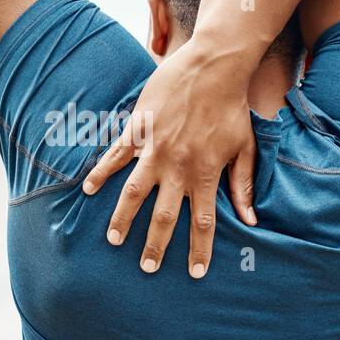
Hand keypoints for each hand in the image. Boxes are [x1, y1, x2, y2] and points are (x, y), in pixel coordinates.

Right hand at [81, 39, 258, 278]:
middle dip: (155, 246)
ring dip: (122, 218)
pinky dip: (101, 173)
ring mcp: (155, 150)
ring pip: (134, 193)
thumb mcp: (245, 147)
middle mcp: (178, 167)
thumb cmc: (232, 107)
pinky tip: (88, 189)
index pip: (202, 222)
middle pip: (164, 217)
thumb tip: (251, 219)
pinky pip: (115, 157)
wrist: (213, 66)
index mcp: (205, 174)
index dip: (199, 250)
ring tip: (113, 240)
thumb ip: (243, 185)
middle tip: (147, 268)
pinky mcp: (139, 130)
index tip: (195, 273)